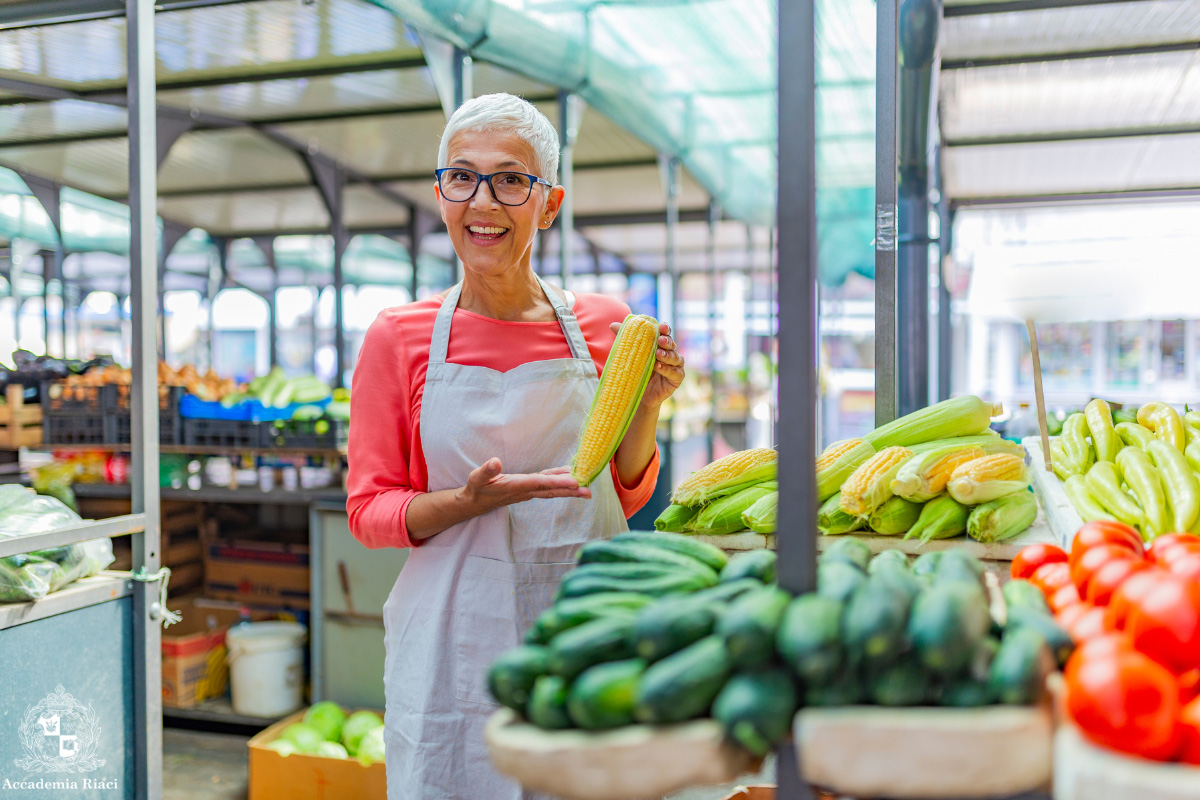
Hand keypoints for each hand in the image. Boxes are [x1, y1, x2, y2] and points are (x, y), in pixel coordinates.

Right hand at [457, 459, 590, 513]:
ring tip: (585, 488)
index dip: (556, 482)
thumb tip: (495, 461)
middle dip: (570, 491)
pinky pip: (547, 488)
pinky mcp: (528, 491)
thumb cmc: (477, 488)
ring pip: (551, 491)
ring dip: (568, 490)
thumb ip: (487, 470)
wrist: (475, 503)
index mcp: (514, 486)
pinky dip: (559, 485)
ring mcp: (527, 492)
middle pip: (551, 490)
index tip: (573, 482)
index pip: (539, 483)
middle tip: (588, 491)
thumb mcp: (477, 478)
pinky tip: (569, 480)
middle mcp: (524, 491)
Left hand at [609, 321, 684, 408]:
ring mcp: (676, 366)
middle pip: (671, 344)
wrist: (635, 393)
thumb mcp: (628, 355)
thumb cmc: (634, 371)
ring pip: (675, 357)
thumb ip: (624, 339)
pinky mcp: (677, 378)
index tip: (660, 326)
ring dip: (667, 355)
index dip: (664, 329)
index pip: (665, 333)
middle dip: (667, 341)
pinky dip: (667, 369)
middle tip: (660, 340)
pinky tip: (658, 367)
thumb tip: (612, 325)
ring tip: (657, 355)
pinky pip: (675, 372)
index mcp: (661, 345)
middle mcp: (670, 353)